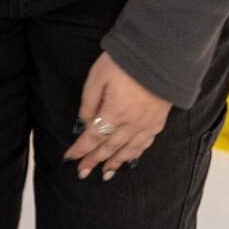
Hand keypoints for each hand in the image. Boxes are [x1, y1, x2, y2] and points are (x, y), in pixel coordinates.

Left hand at [66, 52, 172, 179]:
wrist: (158, 54)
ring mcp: (147, 124)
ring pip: (128, 150)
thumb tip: (85, 123)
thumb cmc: (124, 62)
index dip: (80, 149)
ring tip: (105, 174)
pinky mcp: (158, 121)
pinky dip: (134, 154)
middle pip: (109, 148)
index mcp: (114, 113)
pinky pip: (145, 144)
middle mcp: (131, 124)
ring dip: (115, 163)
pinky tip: (129, 158)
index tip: (70, 158)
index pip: (93, 137)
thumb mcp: (97, 77)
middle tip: (82, 173)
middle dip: (94, 161)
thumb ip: (89, 103)